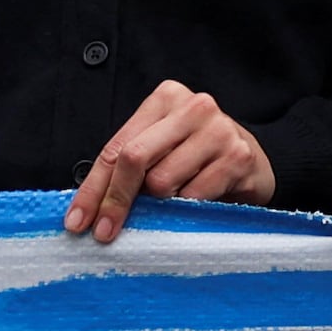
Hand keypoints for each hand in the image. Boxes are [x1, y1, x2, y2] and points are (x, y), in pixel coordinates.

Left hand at [64, 80, 276, 242]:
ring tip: (171, 202)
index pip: (117, 148)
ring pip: (162, 182)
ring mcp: (220, 129)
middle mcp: (194, 106)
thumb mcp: (159, 151)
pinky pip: (193, 198)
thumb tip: (86, 211)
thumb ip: (126, 168)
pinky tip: (195, 203)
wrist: (253, 162)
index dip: (93, 189)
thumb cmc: (195, 158)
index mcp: (167, 98)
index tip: (77, 223)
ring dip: (159, 204)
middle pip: (135, 158)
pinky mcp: (239, 156)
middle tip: (105, 233)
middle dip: (115, 201)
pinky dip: (186, 210)